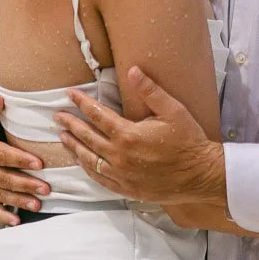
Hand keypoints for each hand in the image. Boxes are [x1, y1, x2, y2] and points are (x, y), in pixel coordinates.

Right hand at [0, 94, 51, 226]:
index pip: (1, 155)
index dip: (20, 159)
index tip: (39, 163)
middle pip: (3, 178)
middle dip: (26, 184)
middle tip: (46, 188)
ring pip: (0, 193)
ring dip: (19, 200)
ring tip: (38, 205)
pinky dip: (1, 214)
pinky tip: (16, 221)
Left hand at [57, 67, 225, 204]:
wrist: (200, 175)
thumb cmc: (188, 141)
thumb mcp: (173, 110)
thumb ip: (150, 91)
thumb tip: (133, 71)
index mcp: (128, 135)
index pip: (97, 115)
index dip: (81, 103)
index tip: (70, 95)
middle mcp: (119, 156)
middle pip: (87, 137)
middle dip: (70, 124)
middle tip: (57, 116)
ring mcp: (121, 175)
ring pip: (88, 159)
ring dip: (73, 146)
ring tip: (62, 137)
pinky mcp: (126, 188)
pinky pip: (99, 178)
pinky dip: (86, 167)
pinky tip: (81, 161)